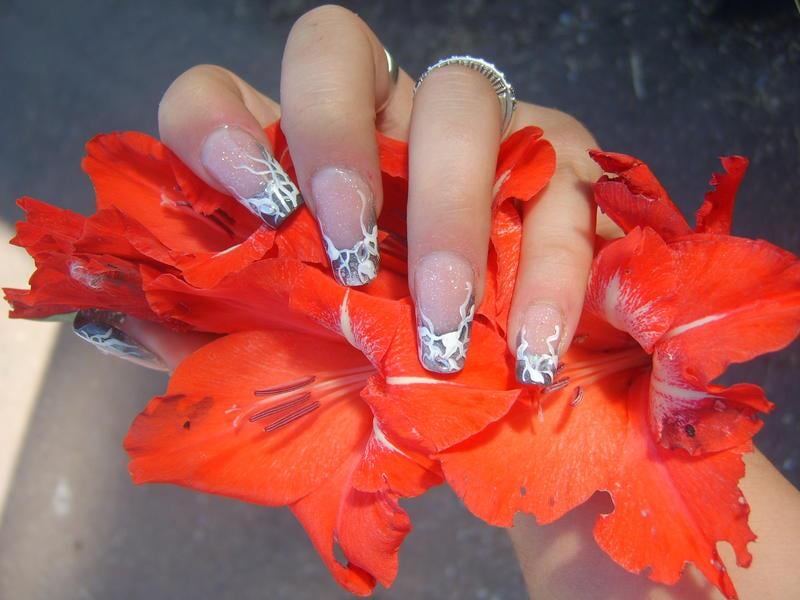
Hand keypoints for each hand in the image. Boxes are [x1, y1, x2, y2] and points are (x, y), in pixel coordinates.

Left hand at [150, 4, 601, 379]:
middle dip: (338, 143)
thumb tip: (121, 319)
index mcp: (289, 164)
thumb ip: (210, 331)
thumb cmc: (374, 369)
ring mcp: (471, 132)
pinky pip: (561, 187)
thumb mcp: (282, 355)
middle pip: (336, 50)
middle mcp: (374, 121)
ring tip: (444, 326)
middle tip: (351, 257)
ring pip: (462, 99)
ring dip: (448, 215)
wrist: (487, 399)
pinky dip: (550, 270)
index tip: (259, 204)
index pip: (221, 98)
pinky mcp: (557, 166)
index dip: (223, 127)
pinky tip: (533, 347)